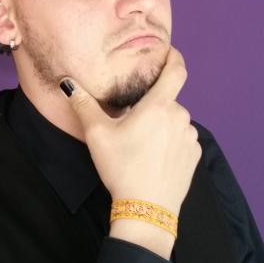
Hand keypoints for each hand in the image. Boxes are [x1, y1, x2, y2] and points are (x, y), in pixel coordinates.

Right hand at [60, 46, 200, 217]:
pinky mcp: (194, 156)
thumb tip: (68, 83)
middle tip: (132, 124)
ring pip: (174, 121)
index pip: (176, 71)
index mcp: (159, 106)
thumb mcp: (98, 135)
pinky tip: (154, 159)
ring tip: (141, 145)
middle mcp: (180, 117)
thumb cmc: (122, 168)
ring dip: (161, 126)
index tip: (169, 52)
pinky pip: (182, 140)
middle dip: (152, 107)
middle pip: (167, 101)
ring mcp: (190, 138)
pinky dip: (170, 143)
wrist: (147, 210)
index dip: (174, 57)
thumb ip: (84, 104)